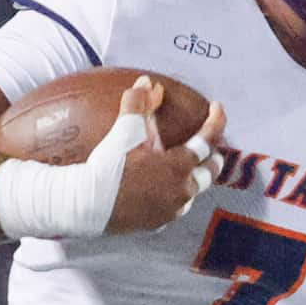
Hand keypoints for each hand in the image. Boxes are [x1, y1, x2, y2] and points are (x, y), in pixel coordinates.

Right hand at [105, 76, 227, 234]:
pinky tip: (163, 189)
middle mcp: (183, 190)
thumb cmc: (109, 166)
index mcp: (179, 165)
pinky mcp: (160, 222)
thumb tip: (147, 82)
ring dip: (194, 176)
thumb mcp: (124, 131)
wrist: (88, 204)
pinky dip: (174, 194)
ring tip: (185, 166)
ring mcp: (173, 209)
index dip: (216, 121)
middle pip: (210, 171)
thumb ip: (138, 104)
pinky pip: (175, 207)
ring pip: (194, 191)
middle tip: (207, 144)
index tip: (217, 108)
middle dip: (212, 155)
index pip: (207, 140)